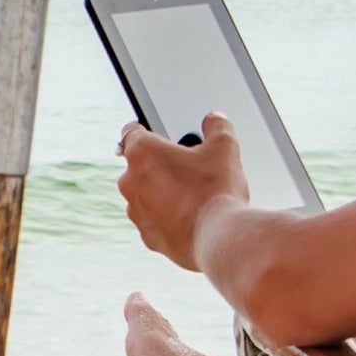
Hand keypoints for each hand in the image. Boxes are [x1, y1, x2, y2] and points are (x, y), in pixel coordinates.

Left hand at [116, 114, 249, 271]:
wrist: (218, 236)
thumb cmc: (214, 190)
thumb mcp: (224, 147)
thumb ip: (217, 127)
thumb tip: (215, 119)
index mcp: (142, 153)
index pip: (131, 132)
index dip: (144, 129)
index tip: (153, 133)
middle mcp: (130, 182)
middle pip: (140, 166)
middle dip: (160, 165)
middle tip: (187, 167)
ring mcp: (136, 211)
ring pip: (146, 195)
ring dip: (162, 192)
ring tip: (192, 194)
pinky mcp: (147, 236)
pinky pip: (154, 220)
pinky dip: (168, 217)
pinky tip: (191, 217)